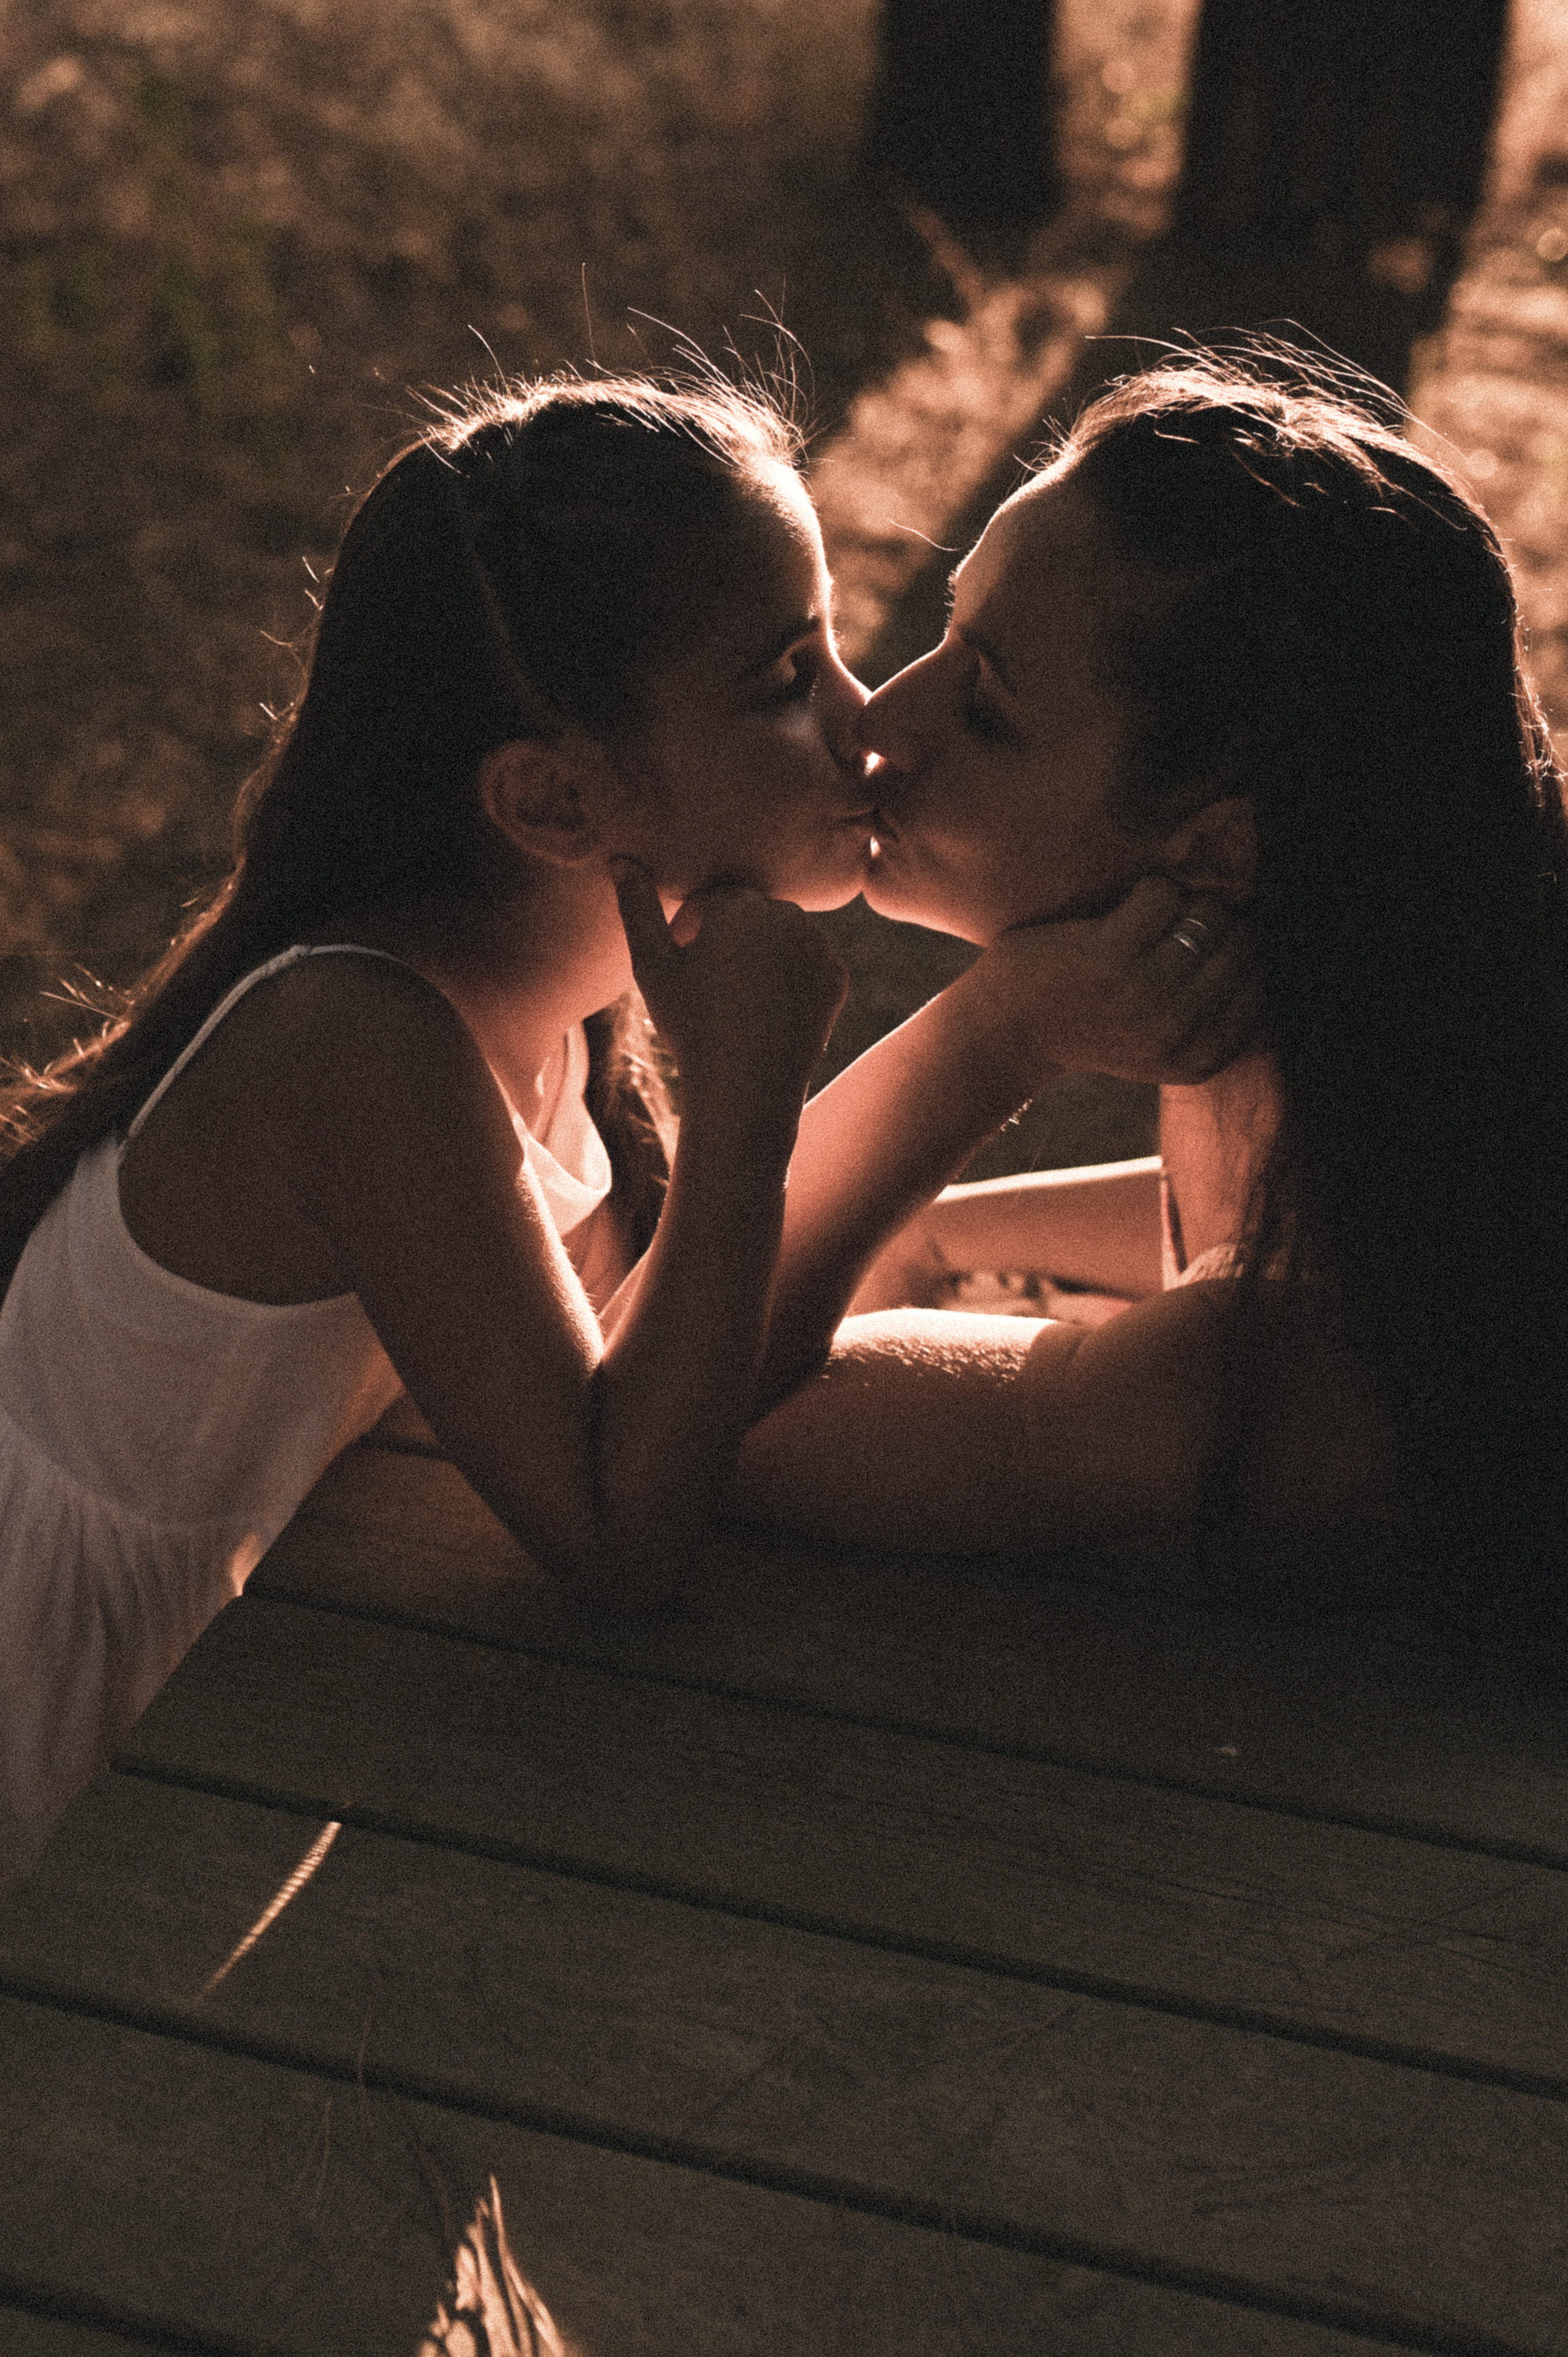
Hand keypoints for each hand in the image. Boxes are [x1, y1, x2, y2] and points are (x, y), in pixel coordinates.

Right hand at [610, 858, 847, 1112]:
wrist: (746, 1088)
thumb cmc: (690, 1026)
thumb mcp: (651, 966)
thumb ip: (636, 907)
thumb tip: (620, 858)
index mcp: (738, 905)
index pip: (708, 903)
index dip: (688, 935)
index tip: (681, 971)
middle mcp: (786, 914)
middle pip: (748, 916)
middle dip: (727, 941)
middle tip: (709, 989)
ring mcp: (818, 945)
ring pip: (780, 937)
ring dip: (760, 955)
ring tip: (738, 1000)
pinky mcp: (837, 977)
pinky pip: (807, 963)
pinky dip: (790, 979)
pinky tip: (769, 1011)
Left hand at [980, 877, 1261, 1089]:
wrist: (1007, 1034)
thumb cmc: (1090, 1025)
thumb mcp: (1160, 1044)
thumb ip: (1211, 1013)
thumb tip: (1266, 942)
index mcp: (1198, 1059)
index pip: (1265, 988)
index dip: (1250, 951)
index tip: (1220, 940)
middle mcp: (1176, 1031)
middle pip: (1243, 945)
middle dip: (1223, 921)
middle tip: (1183, 921)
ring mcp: (1144, 994)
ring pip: (1207, 915)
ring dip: (1187, 901)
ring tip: (1156, 914)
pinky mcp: (1109, 957)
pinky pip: (1163, 895)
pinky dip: (1150, 889)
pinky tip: (1127, 907)